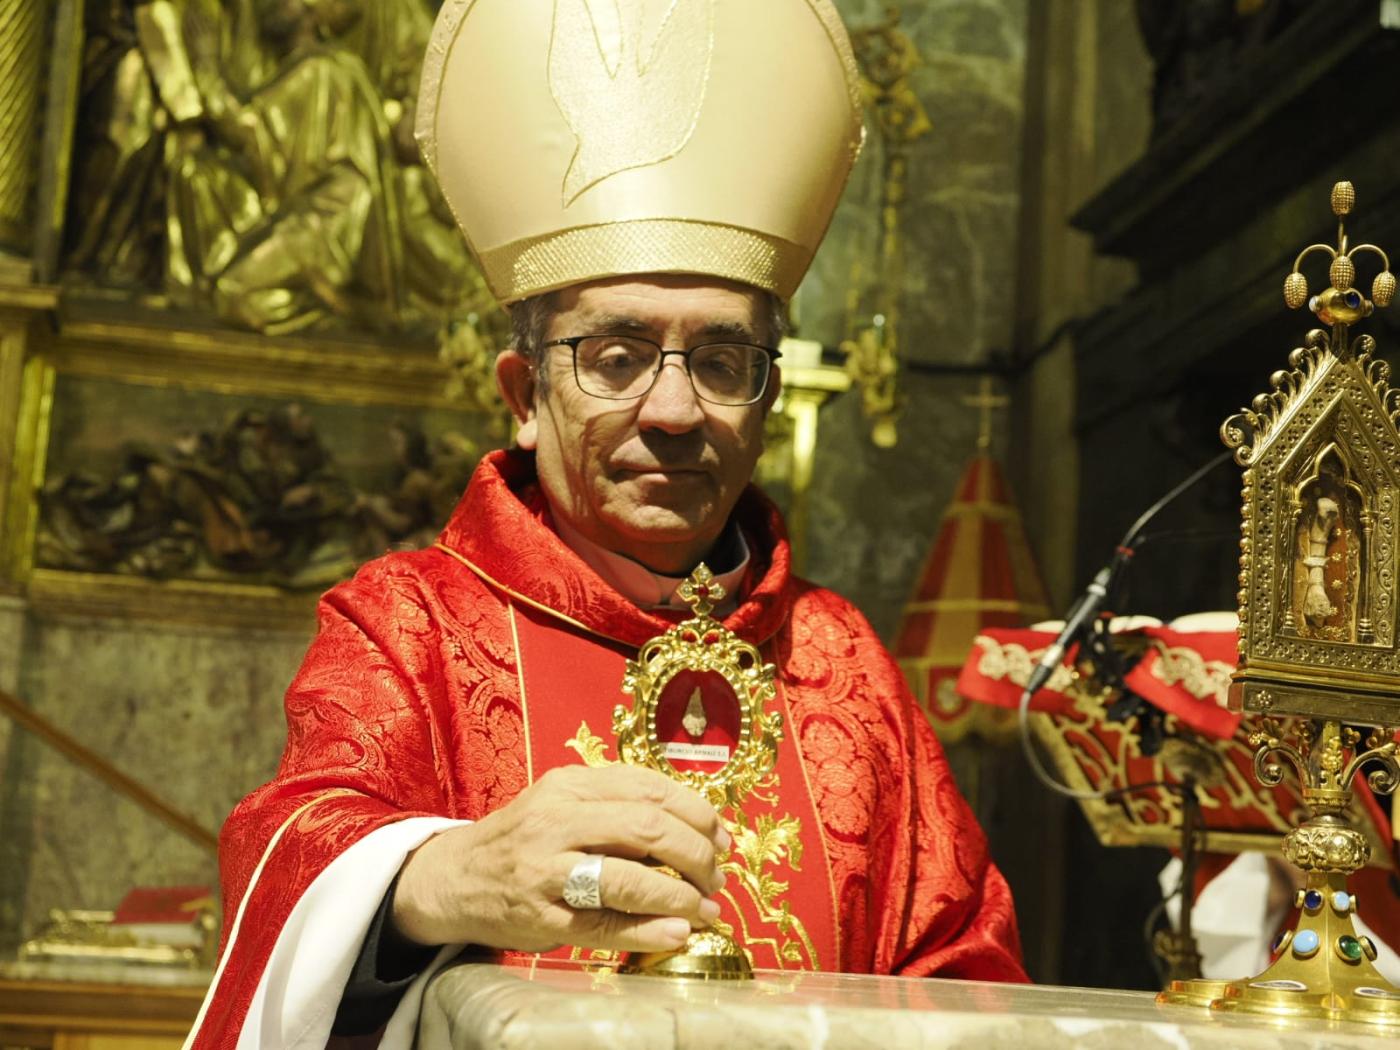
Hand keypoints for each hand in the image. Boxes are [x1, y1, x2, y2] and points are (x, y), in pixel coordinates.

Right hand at [391, 765, 729, 953]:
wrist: (454, 878)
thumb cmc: (526, 839)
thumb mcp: (564, 802)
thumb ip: (620, 803)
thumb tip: (698, 825)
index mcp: (570, 786)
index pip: (651, 788)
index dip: (698, 813)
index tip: (723, 836)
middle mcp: (557, 821)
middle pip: (648, 828)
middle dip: (697, 855)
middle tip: (716, 876)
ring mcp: (547, 871)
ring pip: (630, 879)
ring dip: (681, 897)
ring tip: (704, 908)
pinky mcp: (541, 917)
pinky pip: (607, 925)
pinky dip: (651, 930)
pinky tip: (678, 932)